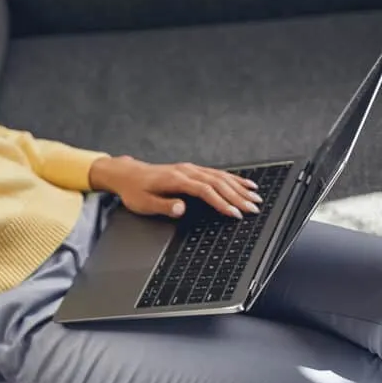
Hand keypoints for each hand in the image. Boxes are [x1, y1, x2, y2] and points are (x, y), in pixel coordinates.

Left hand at [89, 155, 261, 219]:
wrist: (126, 174)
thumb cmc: (134, 190)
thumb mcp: (143, 203)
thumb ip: (163, 205)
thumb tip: (181, 208)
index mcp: (175, 179)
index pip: (204, 191)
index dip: (221, 202)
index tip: (234, 213)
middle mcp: (185, 171)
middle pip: (217, 183)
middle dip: (237, 196)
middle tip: (253, 208)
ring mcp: (189, 169)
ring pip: (220, 177)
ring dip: (239, 187)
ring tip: (255, 197)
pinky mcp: (191, 170)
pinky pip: (216, 173)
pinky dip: (233, 179)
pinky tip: (245, 184)